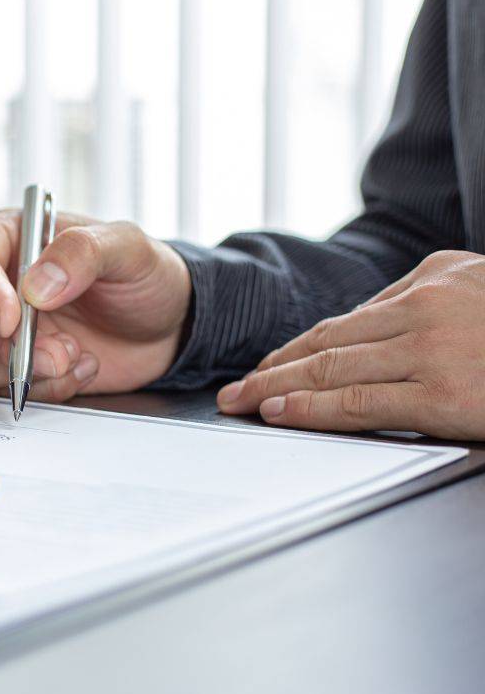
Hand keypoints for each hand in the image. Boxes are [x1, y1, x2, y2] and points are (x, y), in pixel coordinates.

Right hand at [0, 211, 191, 400]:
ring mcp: (1, 328)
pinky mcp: (11, 365)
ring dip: (20, 371)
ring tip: (74, 358)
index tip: (12, 320)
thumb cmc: (144, 276)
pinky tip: (79, 371)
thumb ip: (82, 252)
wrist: (166, 327)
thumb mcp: (128, 248)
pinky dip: (39, 389)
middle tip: (61, 353)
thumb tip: (35, 286)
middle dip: (11, 346)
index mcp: (12, 239)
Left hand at [216, 250, 484, 437]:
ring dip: (276, 388)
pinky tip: (281, 413)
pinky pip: (362, 403)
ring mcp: (430, 352)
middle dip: (271, 370)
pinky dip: (313, 409)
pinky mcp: (442, 396)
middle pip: (326, 344)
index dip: (295, 349)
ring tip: (242, 403)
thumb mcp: (477, 286)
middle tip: (234, 390)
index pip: (344, 322)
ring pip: (332, 370)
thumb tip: (364, 322)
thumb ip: (419, 300)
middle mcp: (422, 310)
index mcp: (429, 279)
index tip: (265, 367)